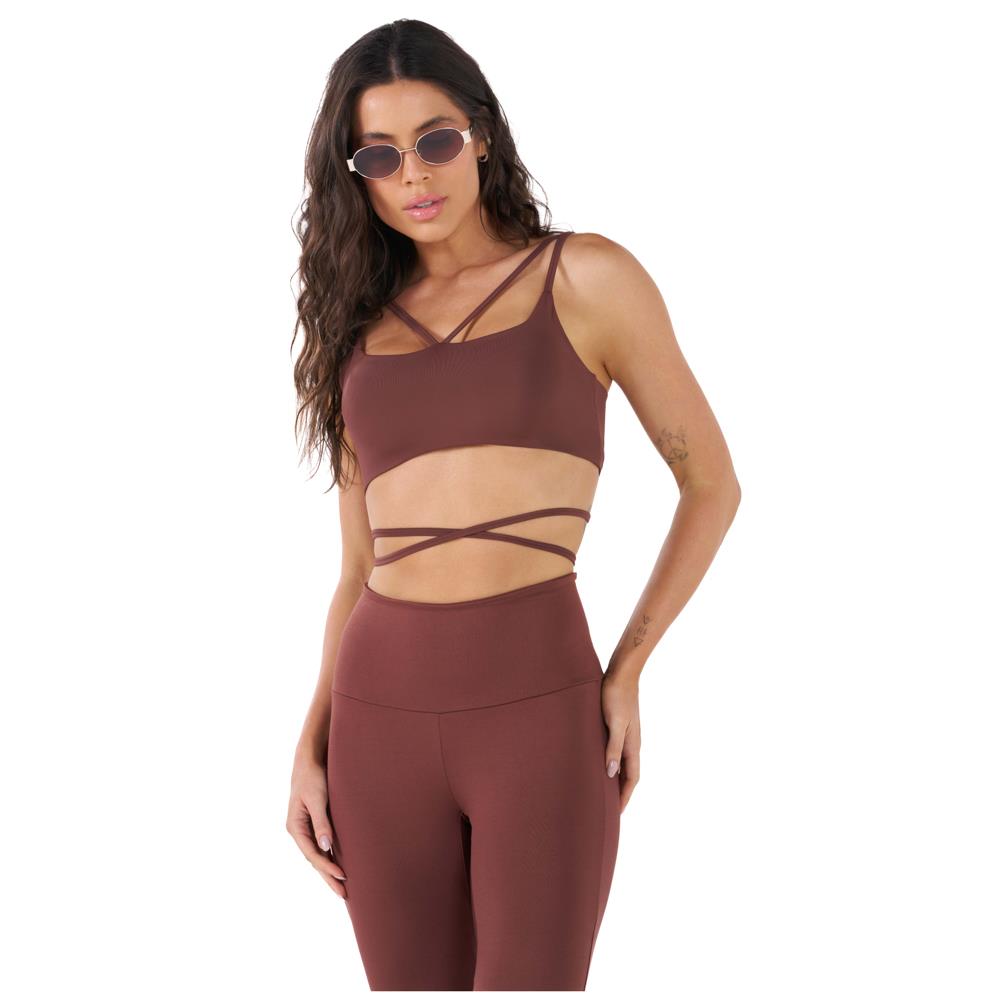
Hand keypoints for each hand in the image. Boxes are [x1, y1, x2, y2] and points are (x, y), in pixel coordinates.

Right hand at [287, 752, 348, 898]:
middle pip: (314, 859)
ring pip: (317, 854)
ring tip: (342, 886)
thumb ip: (321, 823)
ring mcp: (304, 828)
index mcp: (295, 826)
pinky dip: (329, 857)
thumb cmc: (313, 777)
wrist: (309, 759)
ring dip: (328, 870)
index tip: (343, 876)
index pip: (312, 854)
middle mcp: (298, 830)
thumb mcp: (318, 799)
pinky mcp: (313, 822)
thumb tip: (325, 848)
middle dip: (328, 877)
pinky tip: (337, 864)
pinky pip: (320, 845)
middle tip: (344, 894)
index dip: (327, 867)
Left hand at [601, 669, 639, 813]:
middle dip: (621, 792)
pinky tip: (600, 762)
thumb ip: (613, 748)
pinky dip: (611, 762)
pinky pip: (617, 751)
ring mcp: (626, 734)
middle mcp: (632, 743)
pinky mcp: (618, 726)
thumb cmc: (617, 696)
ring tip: (604, 790)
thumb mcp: (615, 723)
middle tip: (609, 808)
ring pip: (622, 763)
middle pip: (628, 774)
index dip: (624, 796)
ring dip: (616, 778)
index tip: (616, 813)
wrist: (622, 673)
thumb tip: (611, 774)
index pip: (631, 778)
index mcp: (633, 745)